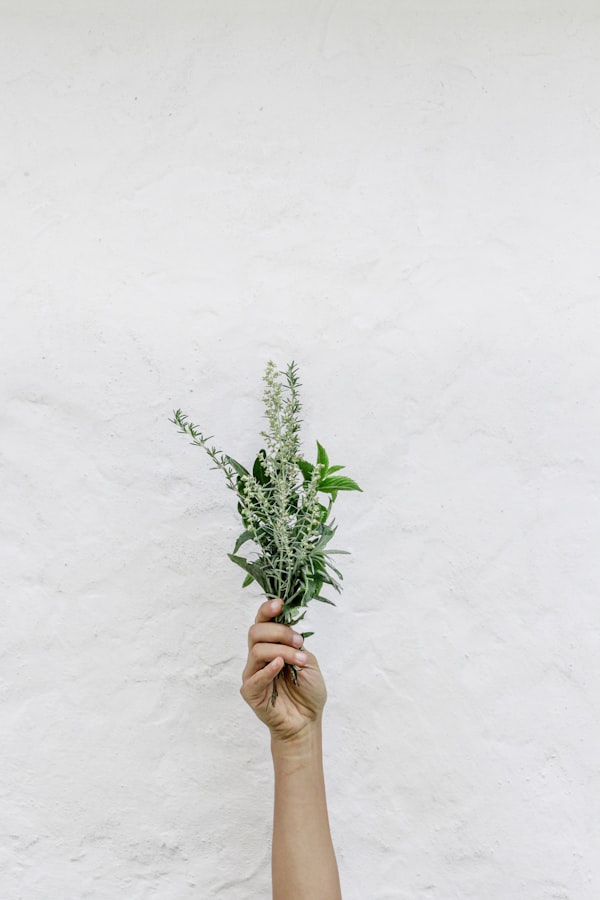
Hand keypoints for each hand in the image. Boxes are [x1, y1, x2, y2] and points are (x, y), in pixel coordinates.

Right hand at [240, 598, 326, 742]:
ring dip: (282, 651)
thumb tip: (288, 629)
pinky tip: (280, 666)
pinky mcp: (250, 691)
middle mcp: (258, 656)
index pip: (262, 622)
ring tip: (299, 660)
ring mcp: (252, 673)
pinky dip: (268, 669)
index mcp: (271, 645)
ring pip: (258, 650)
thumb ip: (295, 645)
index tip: (280, 604)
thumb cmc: (307, 692)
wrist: (307, 721)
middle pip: (256, 632)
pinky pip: (255, 677)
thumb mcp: (308, 661)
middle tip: (298, 641)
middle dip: (279, 632)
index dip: (268, 609)